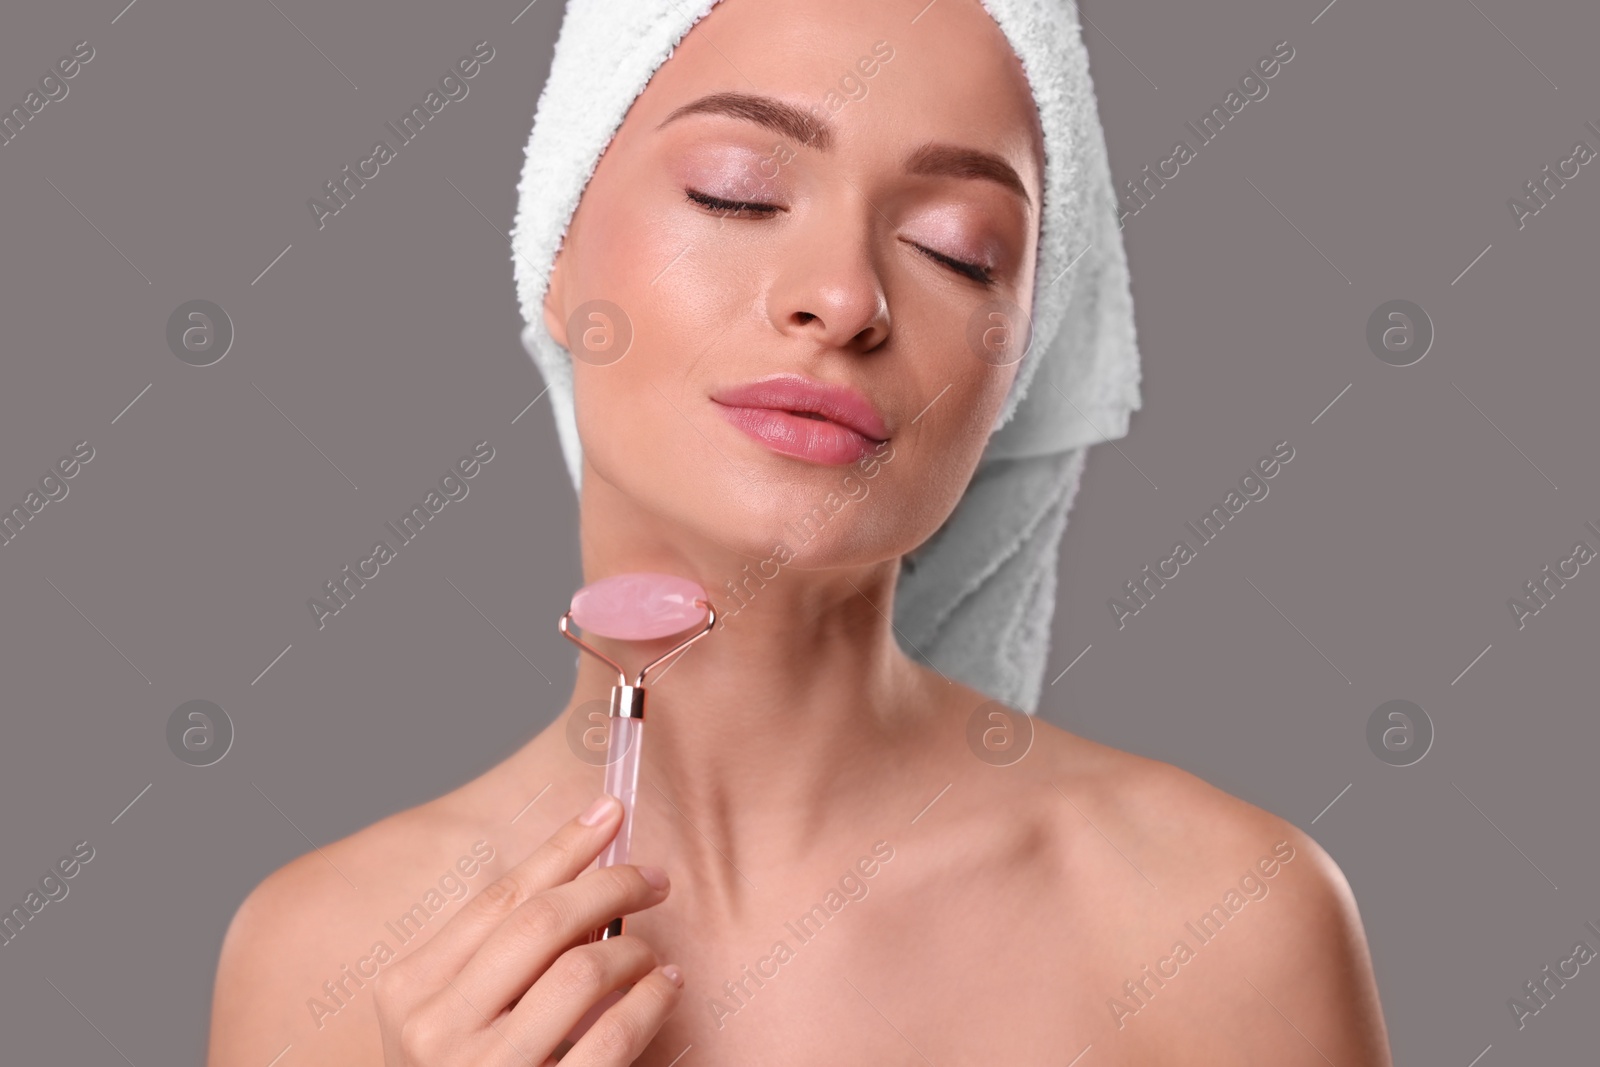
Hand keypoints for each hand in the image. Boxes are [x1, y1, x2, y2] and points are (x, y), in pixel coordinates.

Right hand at [373, 794, 682, 1064]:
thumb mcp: (453, 1012)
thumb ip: (497, 951)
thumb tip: (582, 858)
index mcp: (408, 991)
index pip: (500, 897)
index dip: (562, 848)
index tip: (609, 813)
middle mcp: (436, 1031)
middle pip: (542, 923)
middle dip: (609, 886)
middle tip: (653, 878)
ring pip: (581, 973)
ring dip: (632, 950)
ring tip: (649, 952)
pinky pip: (613, 1038)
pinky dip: (650, 1001)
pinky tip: (664, 986)